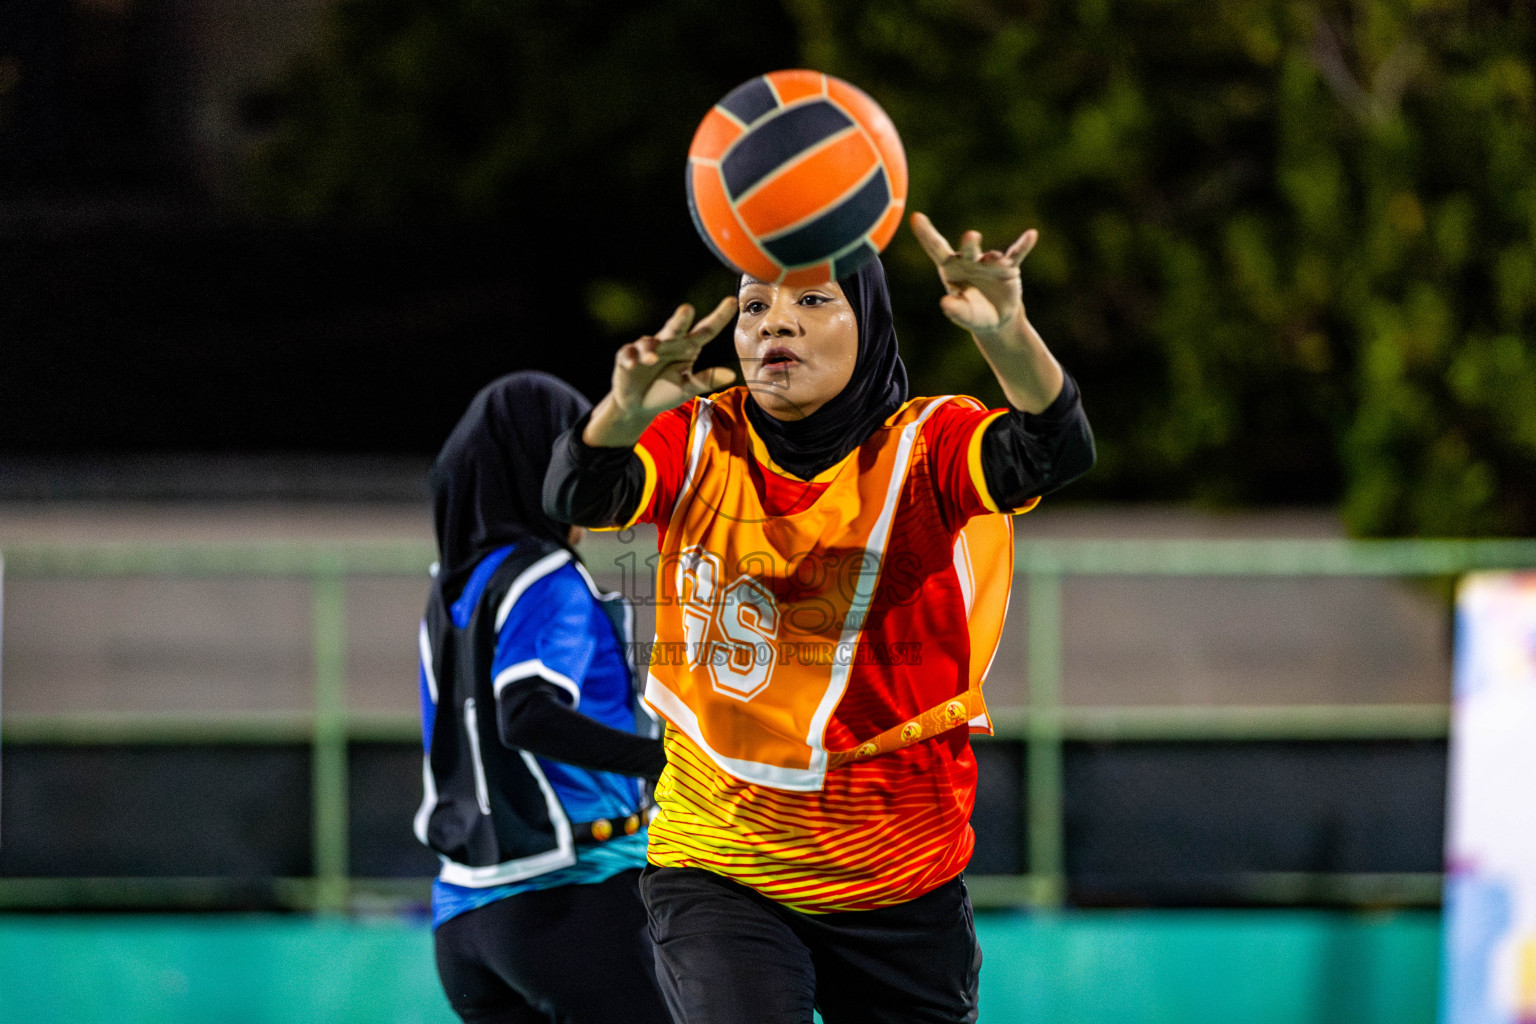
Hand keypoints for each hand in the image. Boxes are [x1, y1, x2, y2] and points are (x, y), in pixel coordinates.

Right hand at [586, 298, 737, 445]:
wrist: (638, 405)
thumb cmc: (665, 391)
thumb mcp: (687, 388)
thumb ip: (706, 379)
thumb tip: (731, 374)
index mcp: (687, 347)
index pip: (706, 331)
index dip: (719, 317)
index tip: (733, 301)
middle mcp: (668, 342)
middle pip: (676, 328)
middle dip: (680, 319)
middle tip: (687, 309)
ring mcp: (647, 348)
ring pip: (649, 342)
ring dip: (650, 349)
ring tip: (652, 359)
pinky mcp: (627, 356)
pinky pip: (629, 353)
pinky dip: (631, 358)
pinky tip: (633, 364)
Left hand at [910, 212, 1062, 412]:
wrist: (998, 320)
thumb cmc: (974, 315)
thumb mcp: (964, 315)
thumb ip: (955, 310)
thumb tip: (944, 303)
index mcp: (951, 269)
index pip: (937, 249)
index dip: (926, 234)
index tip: (916, 217)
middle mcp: (970, 261)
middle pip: (967, 250)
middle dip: (970, 244)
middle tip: (972, 236)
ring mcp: (990, 263)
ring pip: (992, 257)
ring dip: (993, 258)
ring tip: (994, 259)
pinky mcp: (1009, 267)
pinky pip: (1017, 254)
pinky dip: (1024, 245)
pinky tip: (1031, 235)